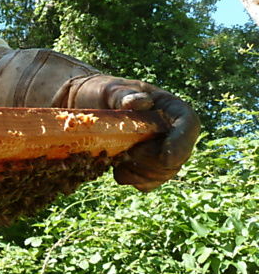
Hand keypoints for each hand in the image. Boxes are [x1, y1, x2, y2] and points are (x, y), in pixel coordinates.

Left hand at [57, 75, 199, 190]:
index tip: (166, 156)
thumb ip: (124, 95)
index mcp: (170, 108)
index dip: (182, 143)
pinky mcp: (143, 167)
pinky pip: (147, 183)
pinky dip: (132, 179)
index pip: (189, 124)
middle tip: (128, 153)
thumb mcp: (109, 90)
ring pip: (163, 173)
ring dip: (140, 172)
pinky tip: (116, 167)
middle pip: (179, 156)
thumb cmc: (100, 93)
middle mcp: (171, 132)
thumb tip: (141, 103)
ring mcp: (159, 151)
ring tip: (119, 158)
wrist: (84, 108)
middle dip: (153, 161)